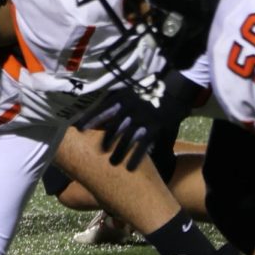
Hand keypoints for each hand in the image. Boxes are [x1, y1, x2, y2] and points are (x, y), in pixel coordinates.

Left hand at [74, 71, 200, 170]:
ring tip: (113, 163)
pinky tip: (131, 167)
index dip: (91, 119)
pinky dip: (136, 157)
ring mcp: (142, 119)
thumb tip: (104, 110)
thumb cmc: (151, 88)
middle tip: (99, 151)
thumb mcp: (132, 90)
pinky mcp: (154, 128)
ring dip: (119, 152)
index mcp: (122, 99)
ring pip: (126, 139)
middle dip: (106, 140)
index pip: (102, 110)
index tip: (79, 128)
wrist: (175, 87)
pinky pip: (142, 146)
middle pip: (113, 128)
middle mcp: (129, 109)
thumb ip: (120, 101)